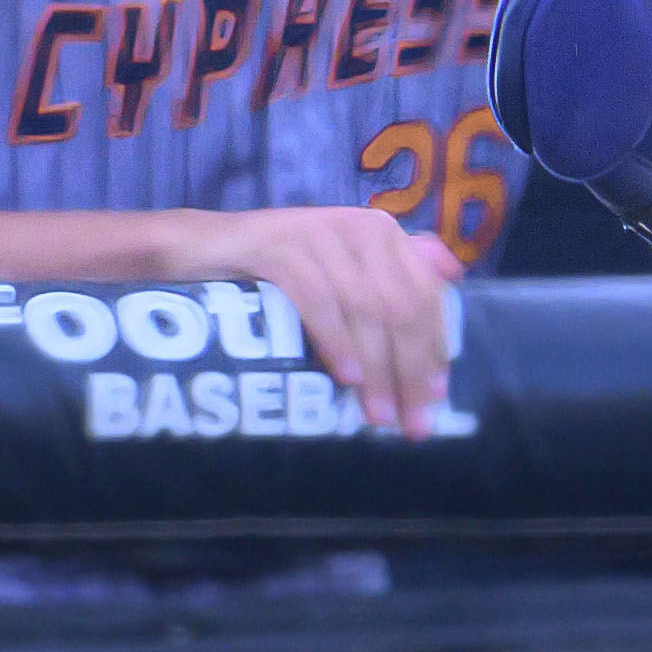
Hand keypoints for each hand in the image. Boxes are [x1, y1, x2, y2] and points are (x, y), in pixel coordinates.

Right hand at [176, 200, 461, 438]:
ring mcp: (319, 234)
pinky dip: (335, 341)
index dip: (434, 349)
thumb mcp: (341, 273)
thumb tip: (453, 275)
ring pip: (364, 307)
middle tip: (411, 423)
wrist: (198, 249)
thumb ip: (392, 276)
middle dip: (409, 370)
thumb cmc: (277, 273)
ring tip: (377, 414)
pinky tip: (345, 377)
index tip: (435, 401)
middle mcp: (360, 228)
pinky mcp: (278, 246)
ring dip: (376, 368)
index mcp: (383, 236)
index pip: (425, 296)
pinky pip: (318, 299)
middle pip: (400, 306)